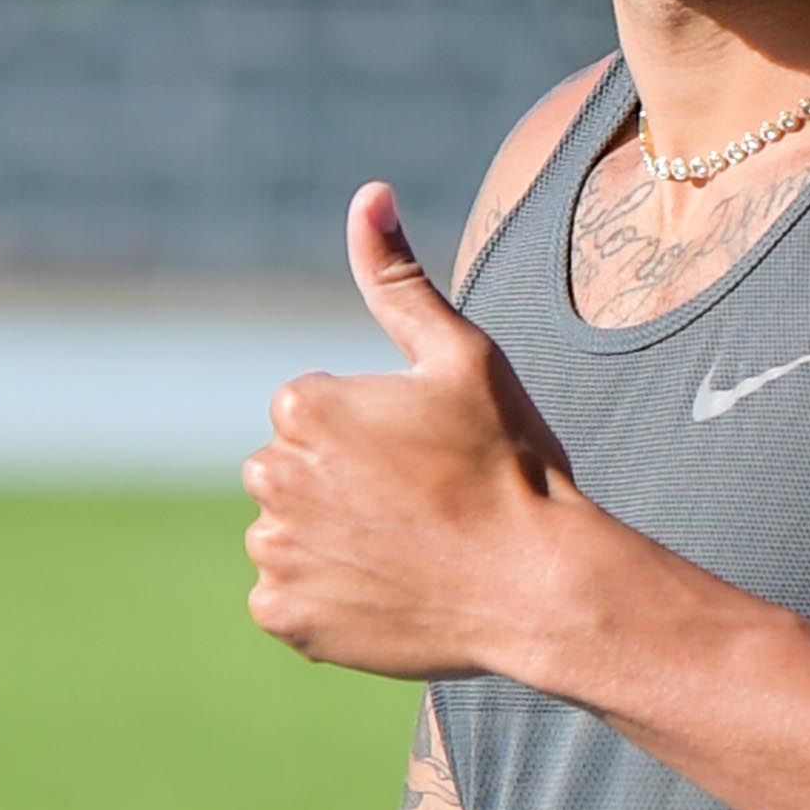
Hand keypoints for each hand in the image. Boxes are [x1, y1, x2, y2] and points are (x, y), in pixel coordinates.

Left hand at [246, 184, 592, 680]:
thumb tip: (368, 192)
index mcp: (303, 407)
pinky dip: (326, 599)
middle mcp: (271, 477)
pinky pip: (289, 600)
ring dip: (332, 542)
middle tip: (420, 508)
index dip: (375, 436)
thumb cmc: (509, 465)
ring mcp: (275, 553)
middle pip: (294, 474)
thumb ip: (398, 278)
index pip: (313, 415)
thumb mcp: (463, 356)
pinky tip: (387, 592)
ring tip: (406, 553)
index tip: (427, 459)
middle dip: (342, 485)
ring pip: (290, 535)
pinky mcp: (286, 617)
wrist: (538, 586)